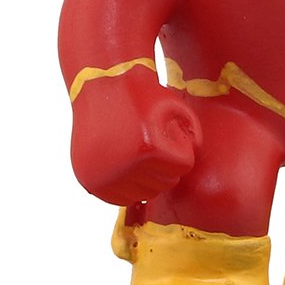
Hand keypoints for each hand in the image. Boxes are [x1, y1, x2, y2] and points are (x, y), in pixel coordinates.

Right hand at [70, 63, 201, 203]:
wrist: (99, 86)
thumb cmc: (141, 94)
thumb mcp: (175, 106)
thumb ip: (194, 134)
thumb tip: (190, 163)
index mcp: (147, 149)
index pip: (183, 166)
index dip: (180, 147)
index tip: (167, 132)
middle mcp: (123, 168)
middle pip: (165, 183)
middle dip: (165, 163)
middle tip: (153, 139)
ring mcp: (104, 177)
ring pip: (144, 194)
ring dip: (147, 176)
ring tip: (139, 149)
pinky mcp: (90, 181)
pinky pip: (120, 199)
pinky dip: (128, 186)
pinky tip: (128, 163)